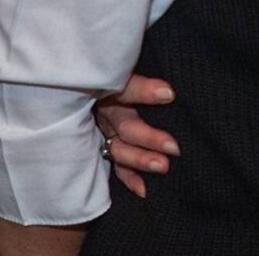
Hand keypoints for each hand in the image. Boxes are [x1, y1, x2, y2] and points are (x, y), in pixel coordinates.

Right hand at [95, 73, 178, 197]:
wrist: (85, 85)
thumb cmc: (117, 74)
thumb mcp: (122, 69)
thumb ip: (141, 78)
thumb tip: (169, 87)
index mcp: (107, 86)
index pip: (125, 88)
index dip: (144, 92)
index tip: (169, 94)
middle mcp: (104, 111)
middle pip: (124, 125)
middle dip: (148, 137)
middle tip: (174, 147)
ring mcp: (102, 130)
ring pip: (118, 148)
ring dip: (140, 159)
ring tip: (163, 167)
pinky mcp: (104, 145)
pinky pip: (115, 164)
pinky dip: (128, 177)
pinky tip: (144, 190)